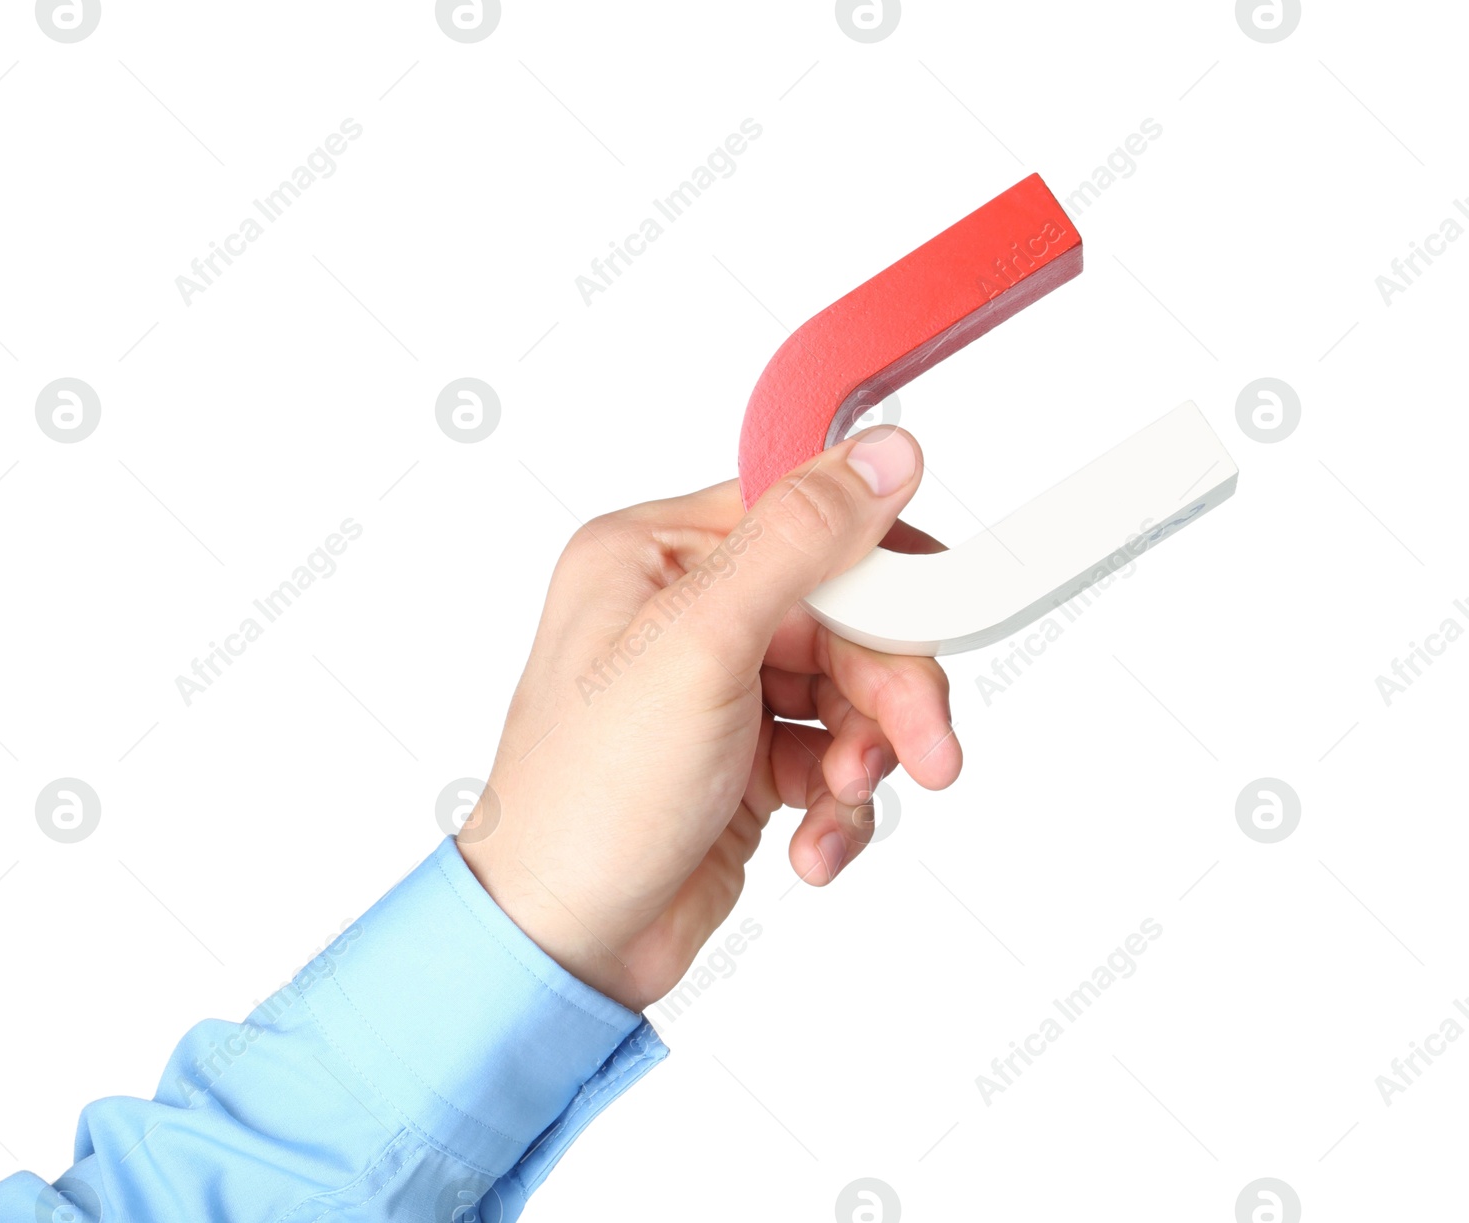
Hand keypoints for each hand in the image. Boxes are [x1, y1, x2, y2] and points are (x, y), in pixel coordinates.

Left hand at [457, 427, 961, 1011]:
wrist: (564, 943)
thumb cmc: (588, 798)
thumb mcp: (697, 648)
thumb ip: (798, 543)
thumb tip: (884, 455)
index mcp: (654, 556)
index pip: (803, 517)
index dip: (879, 566)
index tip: (935, 610)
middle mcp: (685, 612)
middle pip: (842, 613)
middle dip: (888, 686)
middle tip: (924, 745)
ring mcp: (718, 688)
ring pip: (849, 689)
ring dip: (865, 753)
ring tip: (842, 799)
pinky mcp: (745, 758)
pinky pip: (833, 755)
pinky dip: (839, 803)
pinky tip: (812, 845)